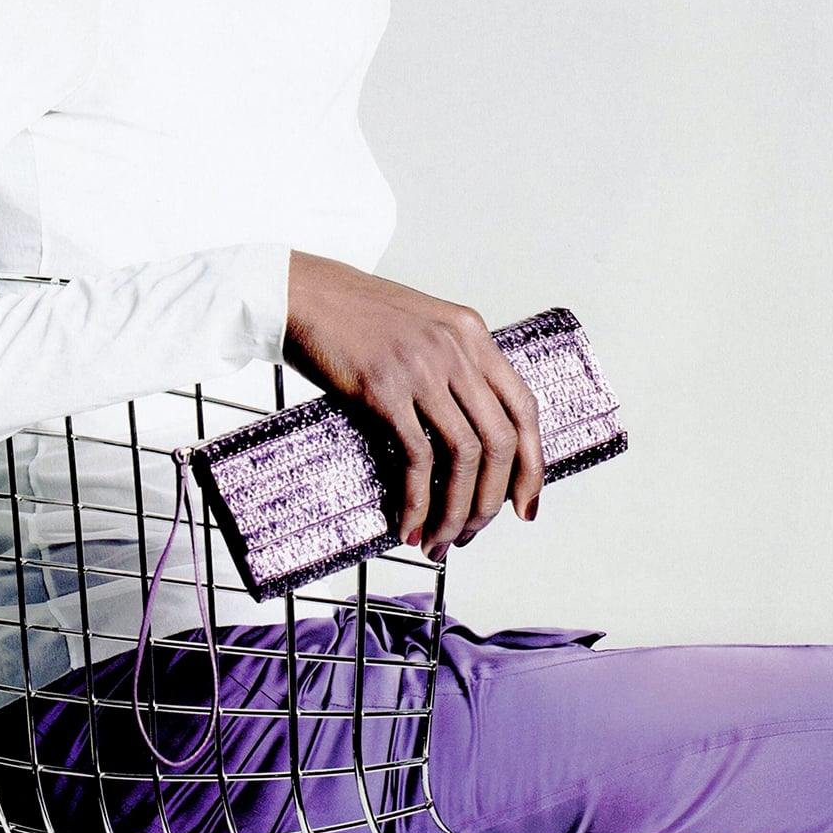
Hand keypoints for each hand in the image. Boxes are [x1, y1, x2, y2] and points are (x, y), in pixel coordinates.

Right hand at [282, 252, 543, 559]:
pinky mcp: (383, 389)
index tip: (525, 505)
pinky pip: (415, 458)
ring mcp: (421, 368)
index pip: (523, 409)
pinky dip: (417, 501)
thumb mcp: (421, 326)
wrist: (300, 293)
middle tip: (472, 533)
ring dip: (456, 510)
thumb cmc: (352, 315)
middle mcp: (456, 349)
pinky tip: (408, 522)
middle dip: (491, 501)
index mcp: (471, 333)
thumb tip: (468, 433)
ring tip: (440, 540)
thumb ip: (452, 365)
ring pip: (463, 456)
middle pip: (499, 441)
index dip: (532, 465)